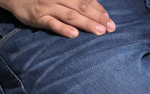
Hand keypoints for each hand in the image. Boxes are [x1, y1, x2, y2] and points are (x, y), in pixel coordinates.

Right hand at [0, 0, 115, 37]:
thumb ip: (74, 1)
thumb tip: (94, 9)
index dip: (99, 9)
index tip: (109, 20)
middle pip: (81, 7)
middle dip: (98, 17)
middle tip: (111, 28)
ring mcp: (48, 7)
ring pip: (70, 15)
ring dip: (86, 23)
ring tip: (99, 32)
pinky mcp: (38, 18)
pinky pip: (52, 23)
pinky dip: (63, 29)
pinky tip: (74, 34)